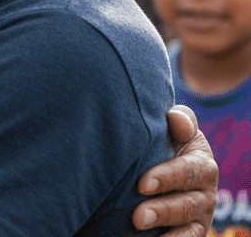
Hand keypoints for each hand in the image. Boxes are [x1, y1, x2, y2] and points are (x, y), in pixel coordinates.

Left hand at [133, 105, 217, 234]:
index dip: (166, 177)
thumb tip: (175, 117)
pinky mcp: (193, 231)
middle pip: (185, 203)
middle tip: (137, 215)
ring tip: (138, 223)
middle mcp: (205, 191)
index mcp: (201, 163)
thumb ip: (180, 121)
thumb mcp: (175, 128)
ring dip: (162, 225)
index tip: (141, 184)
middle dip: (161, 210)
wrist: (165, 161)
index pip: (187, 171)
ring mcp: (200, 214)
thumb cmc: (166, 139)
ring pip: (185, 224)